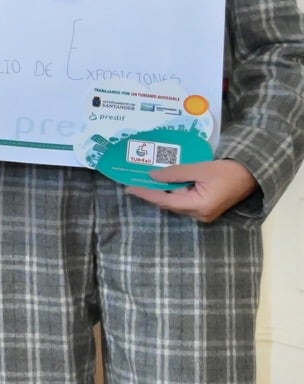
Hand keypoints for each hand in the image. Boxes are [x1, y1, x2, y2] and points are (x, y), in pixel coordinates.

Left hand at [130, 158, 256, 222]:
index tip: (129, 188)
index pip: (165, 201)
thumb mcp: (200, 168)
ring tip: (147, 182)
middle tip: (135, 182)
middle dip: (153, 193)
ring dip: (163, 193)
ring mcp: (204, 214)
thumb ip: (175, 173)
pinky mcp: (207, 209)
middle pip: (169, 204)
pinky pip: (185, 202)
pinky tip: (166, 184)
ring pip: (177, 204)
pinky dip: (175, 193)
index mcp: (198, 206)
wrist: (253, 174)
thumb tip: (153, 176)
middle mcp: (200, 214)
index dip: (146, 194)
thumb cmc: (228, 171)